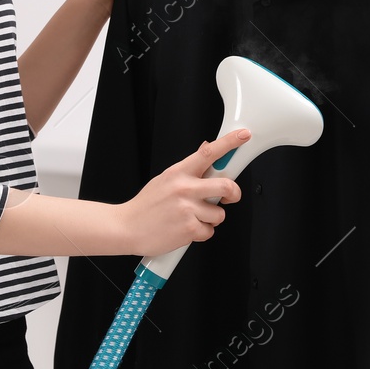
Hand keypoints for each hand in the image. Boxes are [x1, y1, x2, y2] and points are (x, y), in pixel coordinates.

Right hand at [118, 130, 248, 255]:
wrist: (126, 228)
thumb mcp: (165, 179)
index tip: (243, 135)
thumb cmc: (145, 205)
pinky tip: (186, 229)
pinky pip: (209, 231)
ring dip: (210, 218)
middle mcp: (184, 188)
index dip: (229, 143)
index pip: (208, 152)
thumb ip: (188, 168)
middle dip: (233, 193)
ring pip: (219, 213)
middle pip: (225, 186)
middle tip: (230, 196)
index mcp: (179, 172)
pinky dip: (201, 233)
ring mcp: (187, 209)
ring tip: (192, 217)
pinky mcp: (188, 229)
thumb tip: (206, 148)